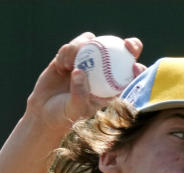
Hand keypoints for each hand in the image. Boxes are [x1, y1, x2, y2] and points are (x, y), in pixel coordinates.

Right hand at [25, 33, 144, 134]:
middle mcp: (103, 73)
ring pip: (96, 43)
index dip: (139, 70)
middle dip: (132, 45)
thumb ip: (79, 95)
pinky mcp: (72, 56)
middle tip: (126, 45)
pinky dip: (68, 52)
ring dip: (84, 48)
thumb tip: (80, 72)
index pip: (132, 78)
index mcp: (111, 89)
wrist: (44, 112)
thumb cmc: (64, 117)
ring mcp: (89, 61)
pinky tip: (61, 65)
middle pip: (124, 53)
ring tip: (70, 66)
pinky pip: (74, 45)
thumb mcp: (75, 111)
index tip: (135, 68)